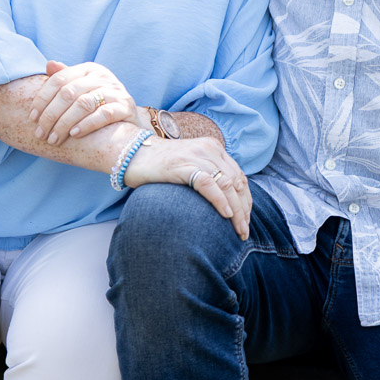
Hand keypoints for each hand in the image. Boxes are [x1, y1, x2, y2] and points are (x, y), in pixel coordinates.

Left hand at [29, 60, 143, 143]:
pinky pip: (103, 114)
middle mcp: (102, 76)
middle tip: (41, 134)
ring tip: (54, 139)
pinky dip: (86, 125)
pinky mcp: (126, 106)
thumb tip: (49, 64)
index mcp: (88, 69)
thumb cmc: (100, 105)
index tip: (32, 118)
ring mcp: (115, 90)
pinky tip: (74, 135)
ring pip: (83, 104)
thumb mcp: (82, 89)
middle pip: (68, 93)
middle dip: (51, 115)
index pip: (59, 80)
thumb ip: (66, 78)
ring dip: (65, 123)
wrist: (130, 121)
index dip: (42, 99)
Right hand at [123, 137, 251, 239]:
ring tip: (238, 230)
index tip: (246, 221)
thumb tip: (227, 203)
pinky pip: (208, 184)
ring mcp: (196, 156)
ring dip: (236, 210)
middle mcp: (209, 149)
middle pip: (236, 182)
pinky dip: (220, 200)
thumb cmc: (161, 166)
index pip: (239, 176)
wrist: (134, 153)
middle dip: (244, 209)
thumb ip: (208, 175)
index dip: (246, 200)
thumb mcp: (191, 165)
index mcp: (214, 148)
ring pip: (227, 184)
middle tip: (244, 231)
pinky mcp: (183, 165)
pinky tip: (225, 215)